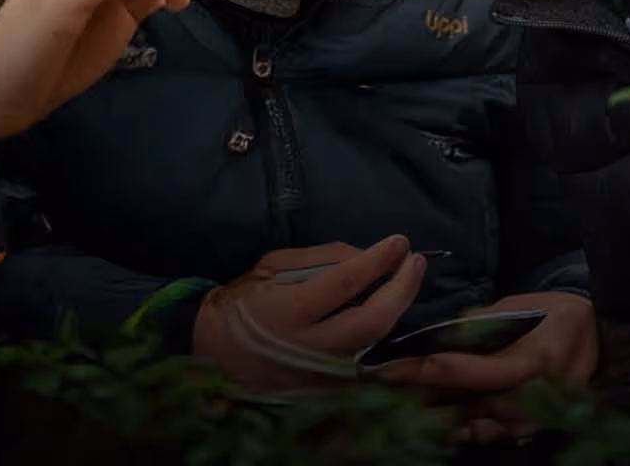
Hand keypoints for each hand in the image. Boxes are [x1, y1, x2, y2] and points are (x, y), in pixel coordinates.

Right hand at [193, 237, 426, 391]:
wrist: (215, 351)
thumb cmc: (242, 300)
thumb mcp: (271, 265)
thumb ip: (319, 259)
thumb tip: (363, 255)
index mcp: (290, 311)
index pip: (345, 283)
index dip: (377, 261)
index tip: (398, 241)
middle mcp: (310, 346)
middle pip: (371, 322)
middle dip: (401, 289)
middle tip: (414, 260)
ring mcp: (321, 373)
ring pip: (375, 347)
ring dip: (399, 313)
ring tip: (409, 281)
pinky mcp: (326, 388)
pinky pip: (366, 363)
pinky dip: (387, 342)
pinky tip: (397, 316)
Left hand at [381, 291, 597, 442]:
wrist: (597, 334)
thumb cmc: (552, 313)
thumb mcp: (519, 307)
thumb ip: (483, 324)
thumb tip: (446, 334)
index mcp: (538, 358)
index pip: (483, 370)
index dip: (443, 370)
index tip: (407, 365)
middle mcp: (541, 394)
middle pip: (479, 405)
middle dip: (431, 398)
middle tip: (388, 388)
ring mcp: (542, 416)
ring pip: (487, 427)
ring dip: (444, 419)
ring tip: (400, 408)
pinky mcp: (539, 426)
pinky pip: (500, 435)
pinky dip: (470, 432)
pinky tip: (439, 427)